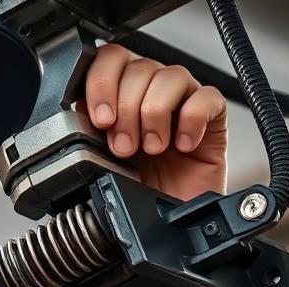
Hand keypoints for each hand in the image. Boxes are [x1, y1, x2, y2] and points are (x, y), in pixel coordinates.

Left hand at [85, 44, 228, 200]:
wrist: (166, 224)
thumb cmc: (136, 192)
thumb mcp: (100, 163)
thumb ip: (88, 132)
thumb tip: (76, 110)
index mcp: (119, 97)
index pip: (109, 60)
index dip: (102, 82)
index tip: (101, 119)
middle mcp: (150, 93)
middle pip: (139, 68)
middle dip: (126, 109)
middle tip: (124, 148)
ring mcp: (182, 102)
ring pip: (170, 76)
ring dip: (155, 114)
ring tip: (153, 149)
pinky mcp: (212, 117)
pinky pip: (206, 97)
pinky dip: (192, 119)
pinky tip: (182, 145)